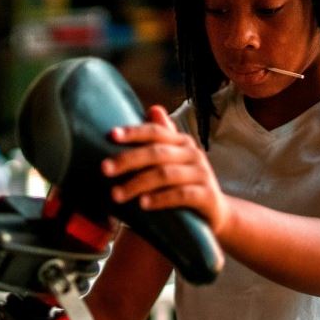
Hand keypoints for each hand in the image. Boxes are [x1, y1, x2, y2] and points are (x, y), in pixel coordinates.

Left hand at [101, 105, 231, 234]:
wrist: (216, 212)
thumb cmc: (184, 184)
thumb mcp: (172, 161)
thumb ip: (161, 139)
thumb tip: (153, 108)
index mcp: (181, 142)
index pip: (155, 131)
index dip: (134, 132)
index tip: (111, 135)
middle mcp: (193, 154)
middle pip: (156, 153)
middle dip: (128, 159)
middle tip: (104, 169)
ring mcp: (202, 174)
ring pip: (165, 175)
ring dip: (137, 184)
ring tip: (116, 194)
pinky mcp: (207, 196)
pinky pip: (182, 195)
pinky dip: (160, 199)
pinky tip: (143, 204)